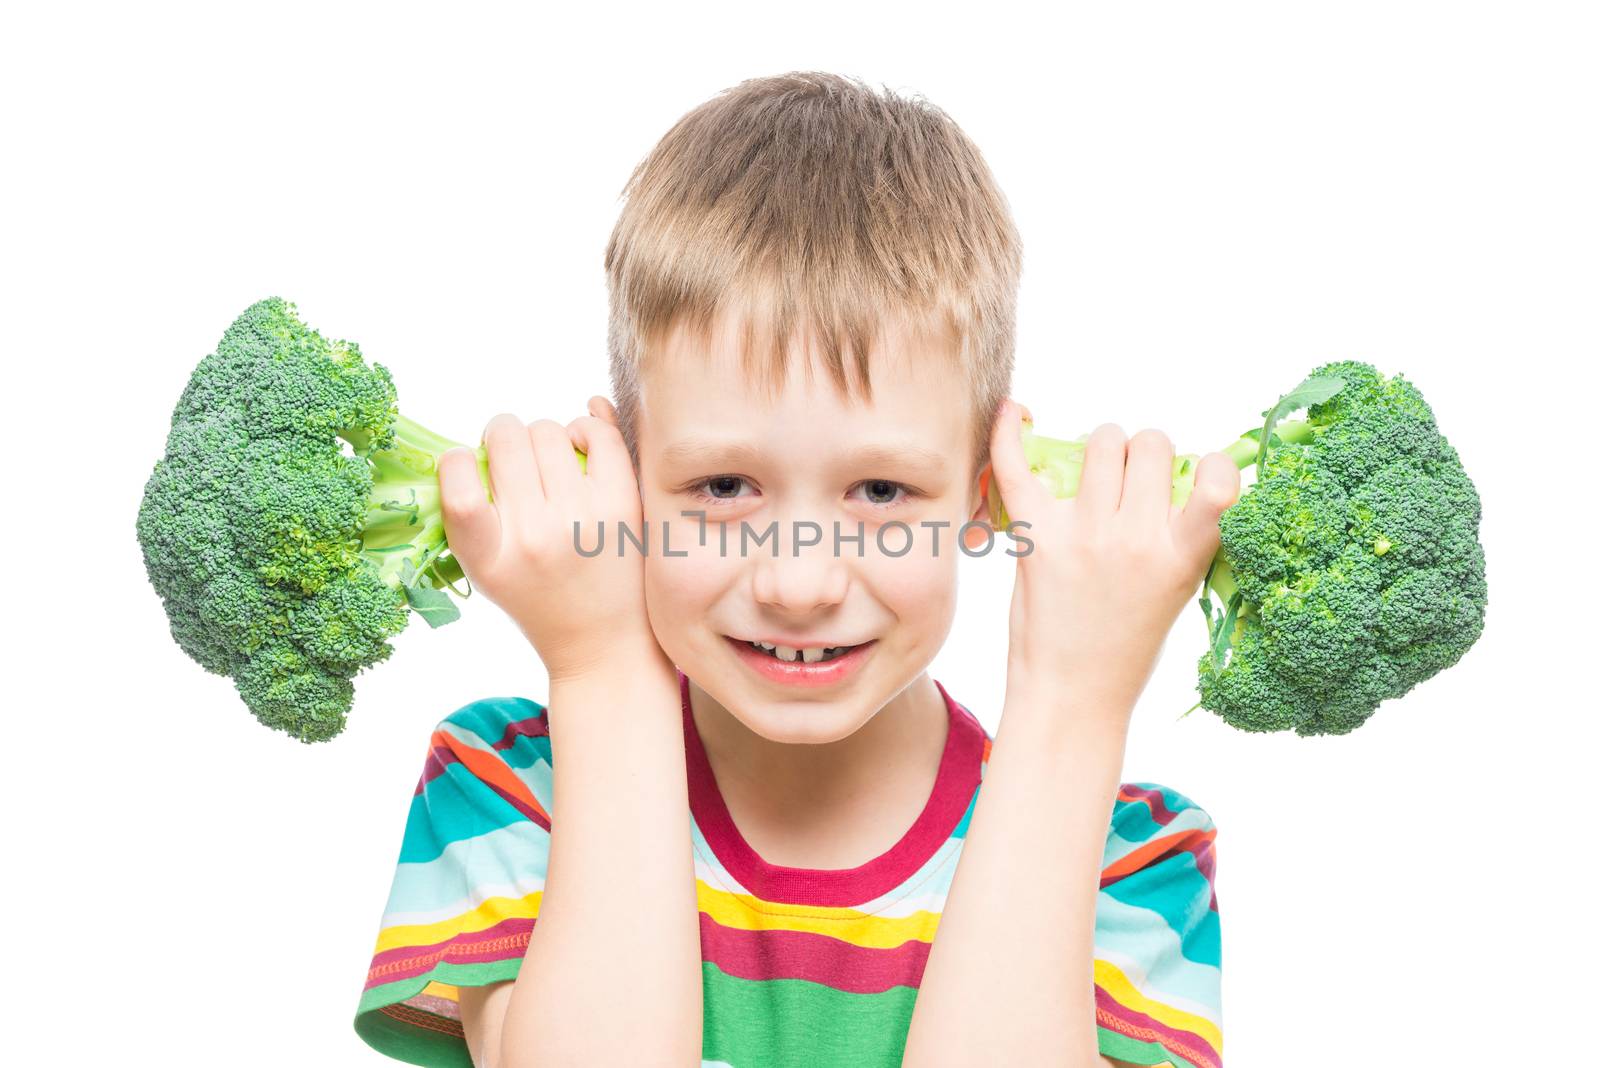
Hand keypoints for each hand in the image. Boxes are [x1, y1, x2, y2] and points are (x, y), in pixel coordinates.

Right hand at [437, 396, 657, 683]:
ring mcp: (580, 518)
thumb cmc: (537, 597)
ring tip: (548, 461)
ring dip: (542, 435)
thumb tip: (481, 435)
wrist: (602, 642)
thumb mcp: (486, 570)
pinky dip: (585, 428)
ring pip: (548, 430)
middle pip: (506, 439)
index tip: (467, 462)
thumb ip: (470, 511)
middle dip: (503, 436)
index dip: (457, 461)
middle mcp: (533, 537)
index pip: (457, 490)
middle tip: (514, 457)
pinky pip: (598, 434)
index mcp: (489, 558)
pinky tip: (580, 447)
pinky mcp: (621, 505)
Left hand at [985, 399, 1240, 725]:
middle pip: (1150, 443)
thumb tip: (1180, 468)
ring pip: (1102, 441)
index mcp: (1183, 557)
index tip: (1199, 476)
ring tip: (1095, 476)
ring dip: (1102, 447)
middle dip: (1145, 453)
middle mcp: (1136, 540)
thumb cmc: (1128, 645)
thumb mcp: (1179, 591)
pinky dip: (1011, 432)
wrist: (1072, 696)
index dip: (1209, 466)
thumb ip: (1183, 533)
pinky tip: (1015, 411)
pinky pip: (1018, 466)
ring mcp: (1084, 535)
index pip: (1217, 479)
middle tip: (1131, 485)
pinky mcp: (1036, 538)